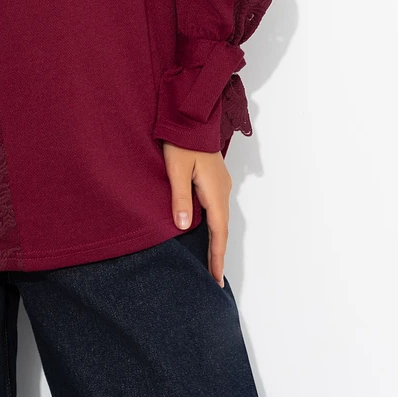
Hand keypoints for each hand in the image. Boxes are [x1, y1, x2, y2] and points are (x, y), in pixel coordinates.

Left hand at [161, 142, 231, 287]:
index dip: (217, 257)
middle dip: (217, 253)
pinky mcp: (214, 178)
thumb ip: (180, 198)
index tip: (216, 279)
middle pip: (221, 228)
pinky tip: (206, 231)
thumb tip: (183, 227)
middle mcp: (222, 190)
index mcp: (214, 191)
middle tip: (214, 278)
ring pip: (219, 218)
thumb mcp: (176, 170)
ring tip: (211, 260)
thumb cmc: (181, 141)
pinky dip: (213, 224)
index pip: (218, 232)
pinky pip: (215, 207)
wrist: (191, 117)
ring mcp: (220, 183)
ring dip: (216, 239)